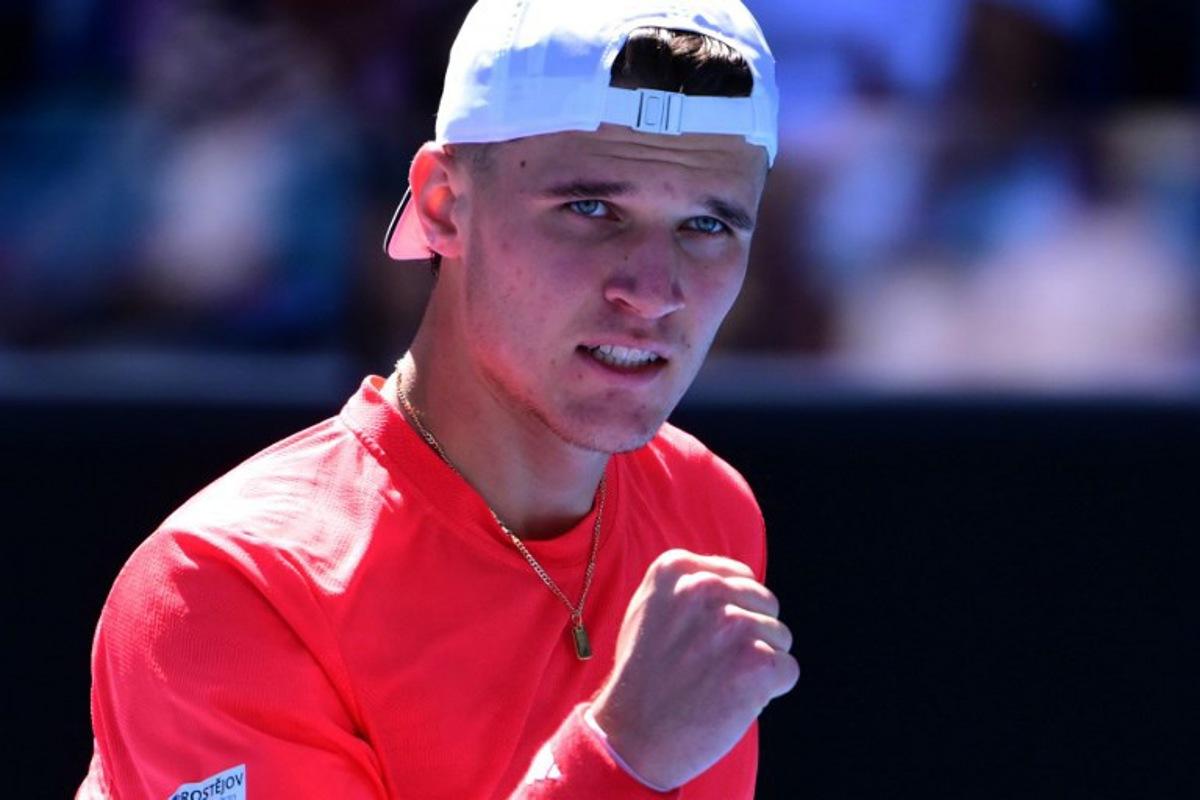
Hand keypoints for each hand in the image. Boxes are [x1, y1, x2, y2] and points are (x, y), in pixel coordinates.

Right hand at [590, 549, 798, 789]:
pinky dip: (769, 690)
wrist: (632, 736)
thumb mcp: (649, 610)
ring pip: (779, 636)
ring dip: (758, 663)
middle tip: (713, 666)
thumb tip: (740, 582)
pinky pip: (788, 669)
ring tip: (718, 683)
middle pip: (764, 603)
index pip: (741, 577)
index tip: (703, 640)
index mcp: (676, 568)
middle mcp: (706, 587)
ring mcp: (733, 624)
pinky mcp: (757, 661)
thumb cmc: (643, 677)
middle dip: (750, 634)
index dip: (732, 612)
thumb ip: (690, 586)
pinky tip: (733, 700)